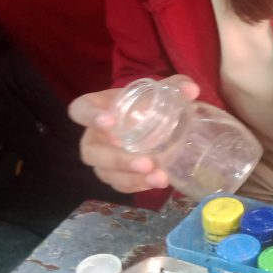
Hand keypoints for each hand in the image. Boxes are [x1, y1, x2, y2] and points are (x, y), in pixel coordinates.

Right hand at [68, 75, 200, 192]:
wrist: (160, 122)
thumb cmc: (150, 102)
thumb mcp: (163, 90)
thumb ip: (176, 86)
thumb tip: (191, 90)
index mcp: (98, 108)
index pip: (80, 110)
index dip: (90, 116)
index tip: (110, 122)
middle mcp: (94, 136)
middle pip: (91, 152)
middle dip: (117, 159)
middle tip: (144, 161)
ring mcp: (103, 158)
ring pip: (105, 173)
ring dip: (131, 177)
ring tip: (158, 177)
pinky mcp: (116, 175)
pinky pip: (120, 185)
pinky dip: (138, 186)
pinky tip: (158, 182)